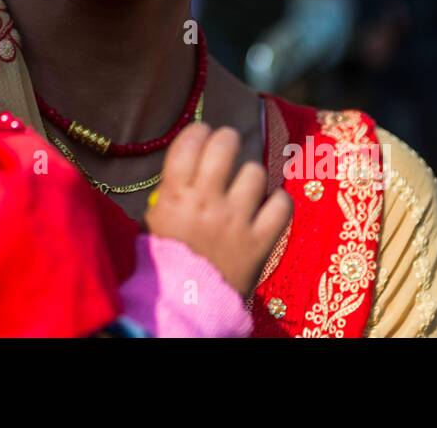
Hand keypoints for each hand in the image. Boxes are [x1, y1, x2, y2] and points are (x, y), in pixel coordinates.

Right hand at [145, 122, 292, 296]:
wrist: (185, 306)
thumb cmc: (164, 261)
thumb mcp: (154, 220)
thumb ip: (170, 191)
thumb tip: (190, 164)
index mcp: (175, 195)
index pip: (190, 143)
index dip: (198, 132)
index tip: (202, 133)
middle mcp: (207, 201)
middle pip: (225, 146)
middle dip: (227, 140)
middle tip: (227, 145)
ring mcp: (236, 220)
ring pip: (255, 172)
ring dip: (250, 175)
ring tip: (245, 184)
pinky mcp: (261, 241)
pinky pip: (282, 204)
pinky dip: (278, 201)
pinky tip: (268, 205)